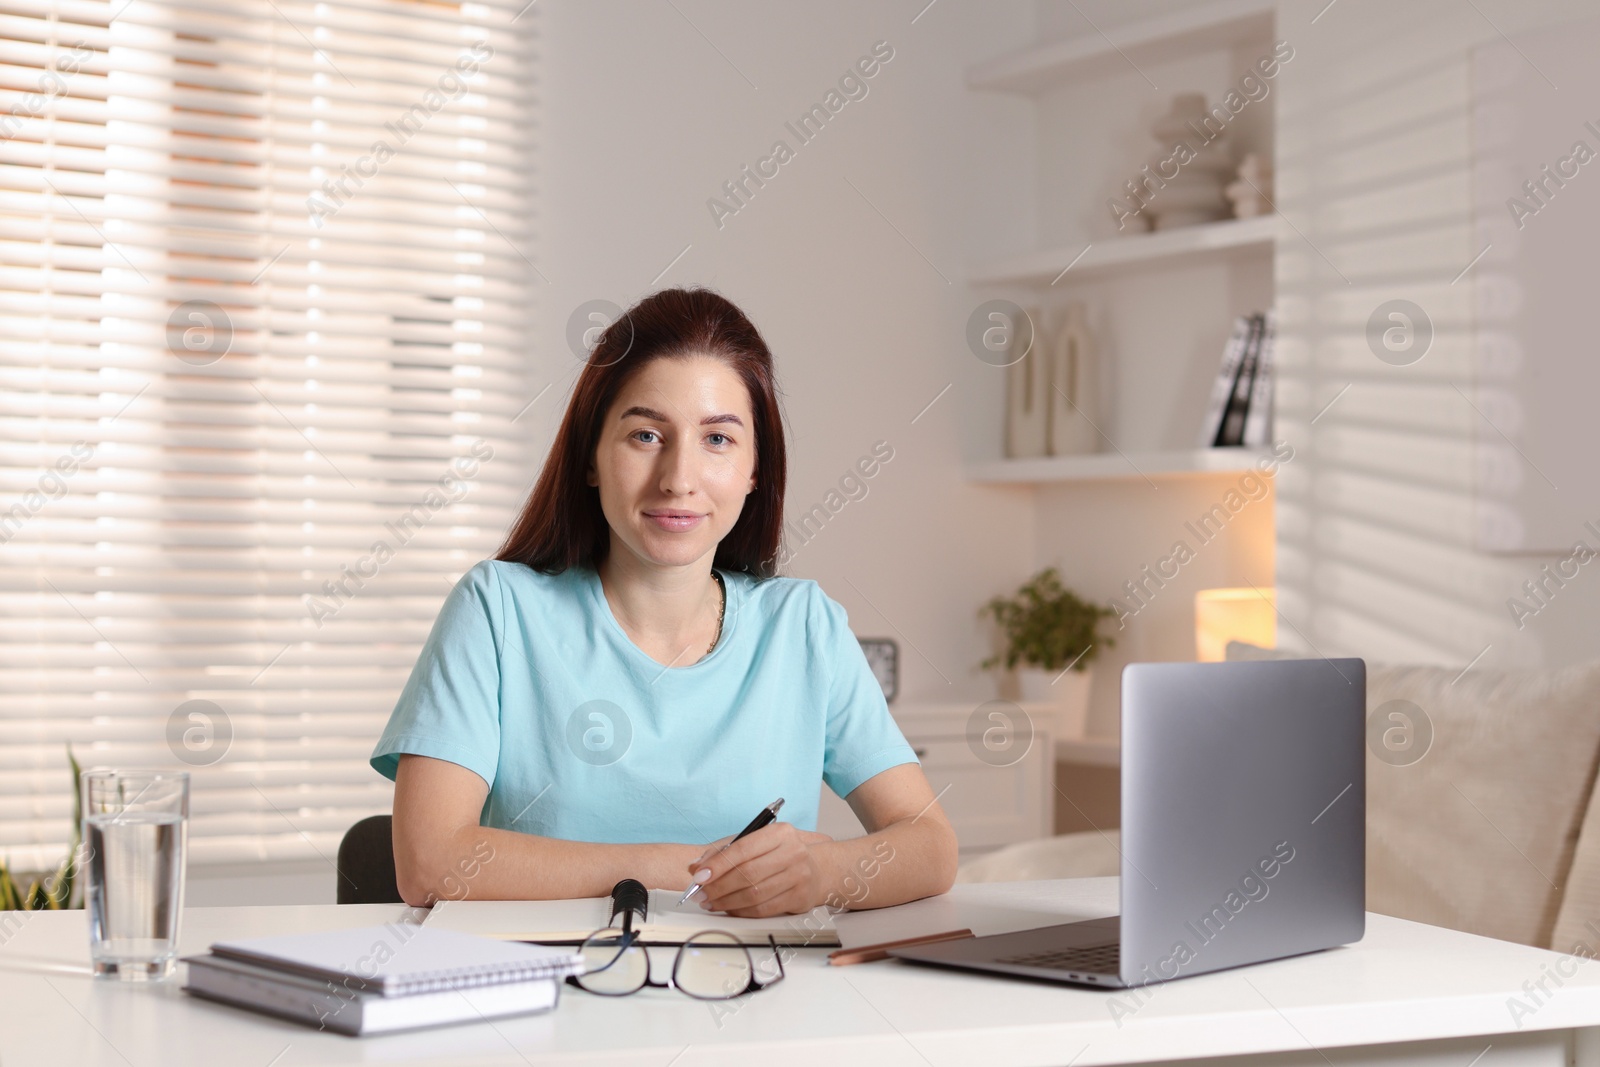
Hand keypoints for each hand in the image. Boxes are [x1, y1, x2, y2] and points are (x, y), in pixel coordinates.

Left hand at [685, 825, 832, 916]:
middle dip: (718, 886)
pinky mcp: (800, 897)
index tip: (699, 876)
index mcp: (780, 833)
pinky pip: (763, 909)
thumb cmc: (780, 854)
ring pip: (754, 894)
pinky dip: (741, 911)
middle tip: (700, 894)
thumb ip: (726, 851)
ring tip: (710, 903)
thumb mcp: (756, 843)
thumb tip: (696, 867)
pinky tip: (729, 908)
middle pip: (748, 873)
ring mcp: (799, 875)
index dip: (718, 864)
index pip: (743, 848)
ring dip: (726, 901)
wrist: (818, 869)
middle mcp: (793, 852)